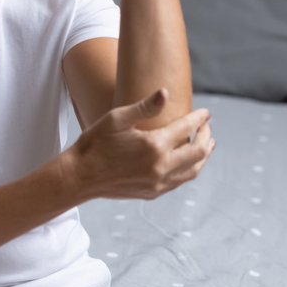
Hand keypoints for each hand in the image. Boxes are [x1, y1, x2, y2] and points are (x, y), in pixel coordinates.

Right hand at [65, 88, 213, 199]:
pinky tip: (186, 162)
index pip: (187, 128)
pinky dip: (188, 169)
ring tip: (206, 145)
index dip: (199, 119)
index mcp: (154, 145)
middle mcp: (160, 167)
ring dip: (202, 156)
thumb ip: (144, 107)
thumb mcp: (116, 119)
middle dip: (206, 136)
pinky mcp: (152, 193)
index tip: (205, 113)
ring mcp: (158, 183)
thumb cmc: (95, 143)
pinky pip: (179, 181)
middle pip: (198, 152)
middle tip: (206, 127)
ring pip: (192, 170)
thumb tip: (165, 93)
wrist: (79, 176)